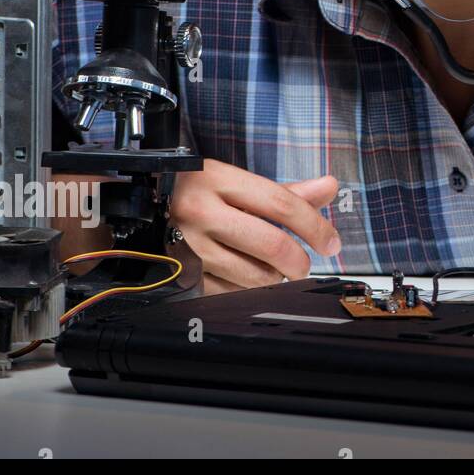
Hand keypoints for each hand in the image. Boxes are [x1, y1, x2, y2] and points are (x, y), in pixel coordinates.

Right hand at [171, 158, 341, 293]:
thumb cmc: (197, 192)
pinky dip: (246, 290)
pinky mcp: (179, 274)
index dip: (314, 226)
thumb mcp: (237, 182)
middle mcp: (201, 212)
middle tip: (303, 265)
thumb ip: (286, 191)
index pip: (282, 204)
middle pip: (271, 244)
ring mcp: (187, 245)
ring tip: (270, 267)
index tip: (331, 242)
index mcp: (219, 181)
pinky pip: (228, 293)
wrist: (143, 205)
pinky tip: (245, 276)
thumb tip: (328, 187)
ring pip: (252, 274)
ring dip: (272, 277)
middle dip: (298, 261)